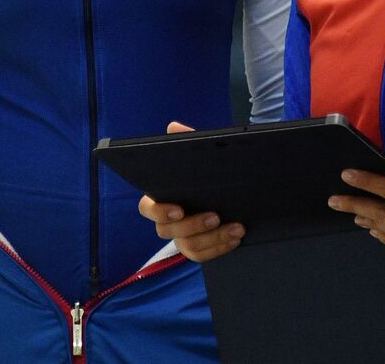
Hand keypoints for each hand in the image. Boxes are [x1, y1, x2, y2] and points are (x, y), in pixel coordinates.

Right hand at [136, 122, 245, 261]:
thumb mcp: (201, 155)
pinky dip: (220, 248)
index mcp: (161, 198)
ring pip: (189, 246)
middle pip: (169, 231)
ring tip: (236, 227)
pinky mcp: (197, 249)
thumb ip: (187, 141)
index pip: (147, 208)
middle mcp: (167, 221)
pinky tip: (236, 238)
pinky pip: (203, 256)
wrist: (230, 190)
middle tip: (216, 216)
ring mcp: (181, 238)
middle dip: (194, 225)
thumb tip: (174, 127)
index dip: (160, 211)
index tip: (179, 209)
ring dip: (214, 238)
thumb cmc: (207, 172)